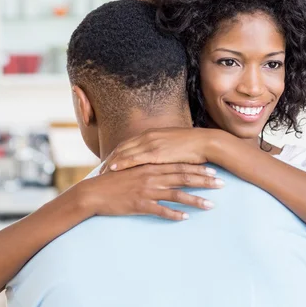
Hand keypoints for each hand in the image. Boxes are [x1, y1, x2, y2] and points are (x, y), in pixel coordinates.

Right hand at [79, 163, 222, 220]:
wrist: (94, 192)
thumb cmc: (114, 180)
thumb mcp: (134, 169)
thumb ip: (150, 167)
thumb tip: (165, 170)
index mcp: (152, 166)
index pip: (180, 166)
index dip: (198, 169)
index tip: (214, 172)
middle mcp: (152, 176)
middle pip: (183, 178)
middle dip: (204, 182)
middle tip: (221, 184)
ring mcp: (147, 190)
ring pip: (176, 195)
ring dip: (195, 200)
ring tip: (211, 206)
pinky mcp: (140, 204)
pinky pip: (160, 210)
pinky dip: (174, 214)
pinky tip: (185, 218)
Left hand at [100, 128, 217, 173]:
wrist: (205, 143)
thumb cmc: (193, 146)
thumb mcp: (172, 143)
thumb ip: (161, 148)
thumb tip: (156, 156)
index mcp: (152, 133)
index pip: (128, 144)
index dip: (117, 153)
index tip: (108, 162)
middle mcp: (148, 136)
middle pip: (122, 148)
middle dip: (110, 159)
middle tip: (100, 170)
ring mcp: (151, 143)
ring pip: (124, 152)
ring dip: (112, 162)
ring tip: (102, 173)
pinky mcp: (156, 152)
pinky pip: (134, 158)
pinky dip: (122, 163)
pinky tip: (114, 169)